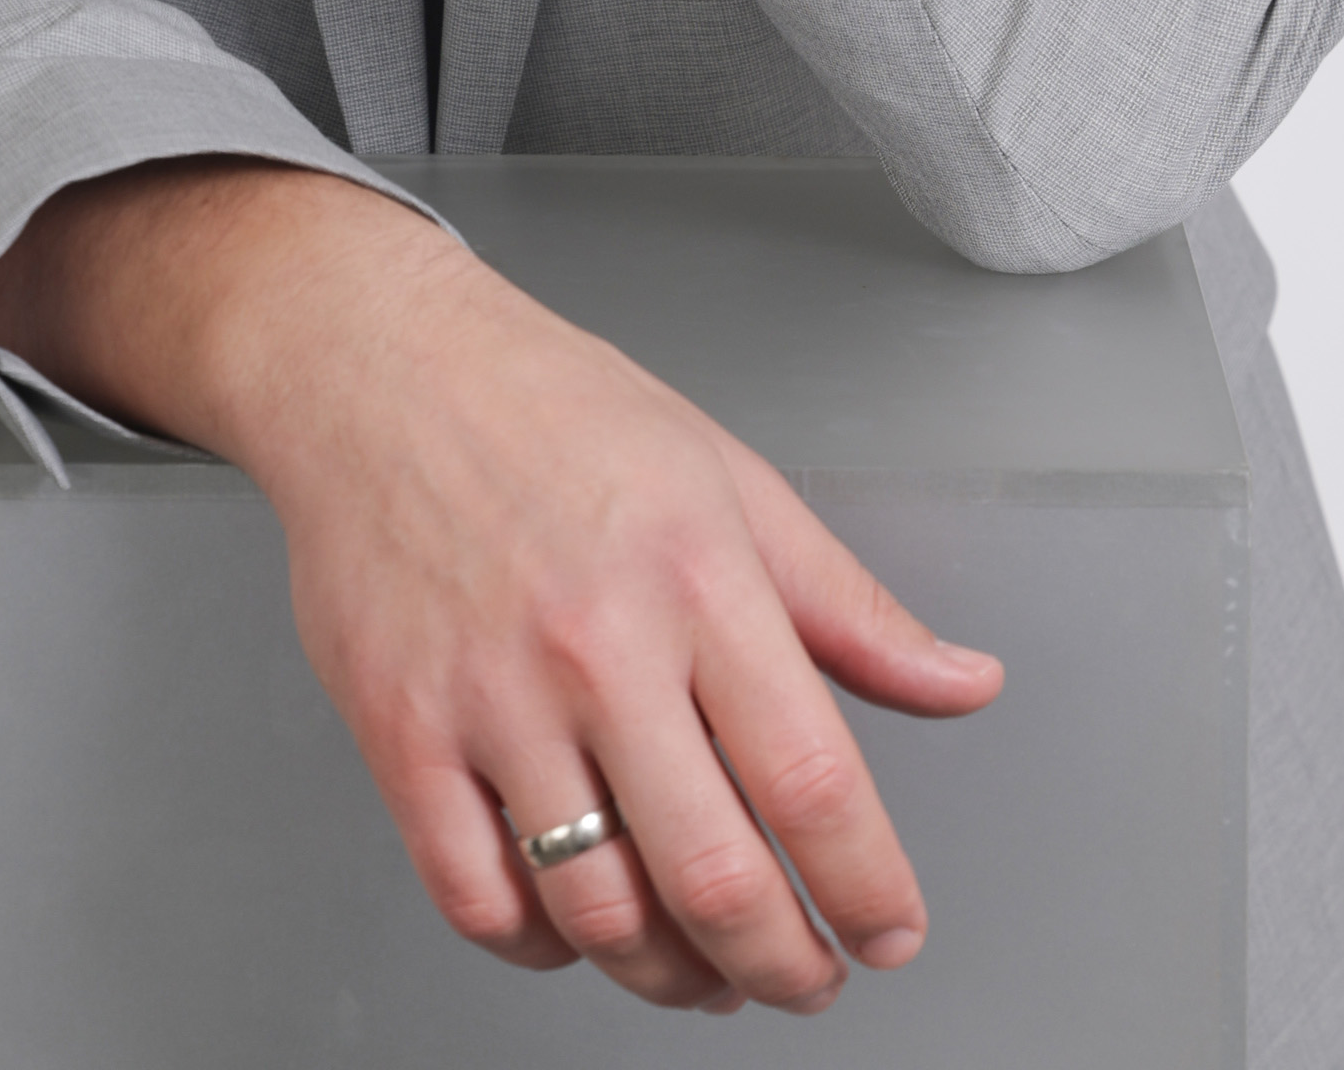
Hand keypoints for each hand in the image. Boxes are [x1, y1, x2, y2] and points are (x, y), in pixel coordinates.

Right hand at [0, 162, 1002, 1016]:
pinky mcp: (399, 729)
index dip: (868, 888)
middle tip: (808, 978)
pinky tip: (578, 928)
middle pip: (713, 877)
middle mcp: (598, 644)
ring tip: (705, 970)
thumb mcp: (732, 480)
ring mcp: (490, 696)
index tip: (890, 932)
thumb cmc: (554, 409)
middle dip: (783, 965)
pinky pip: (478, 899)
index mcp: (697, 575)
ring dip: (671, 976)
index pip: (812, 781)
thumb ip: (850, 608)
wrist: (379, 365)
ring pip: (598, 912)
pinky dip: (541, 950)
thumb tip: (964, 685)